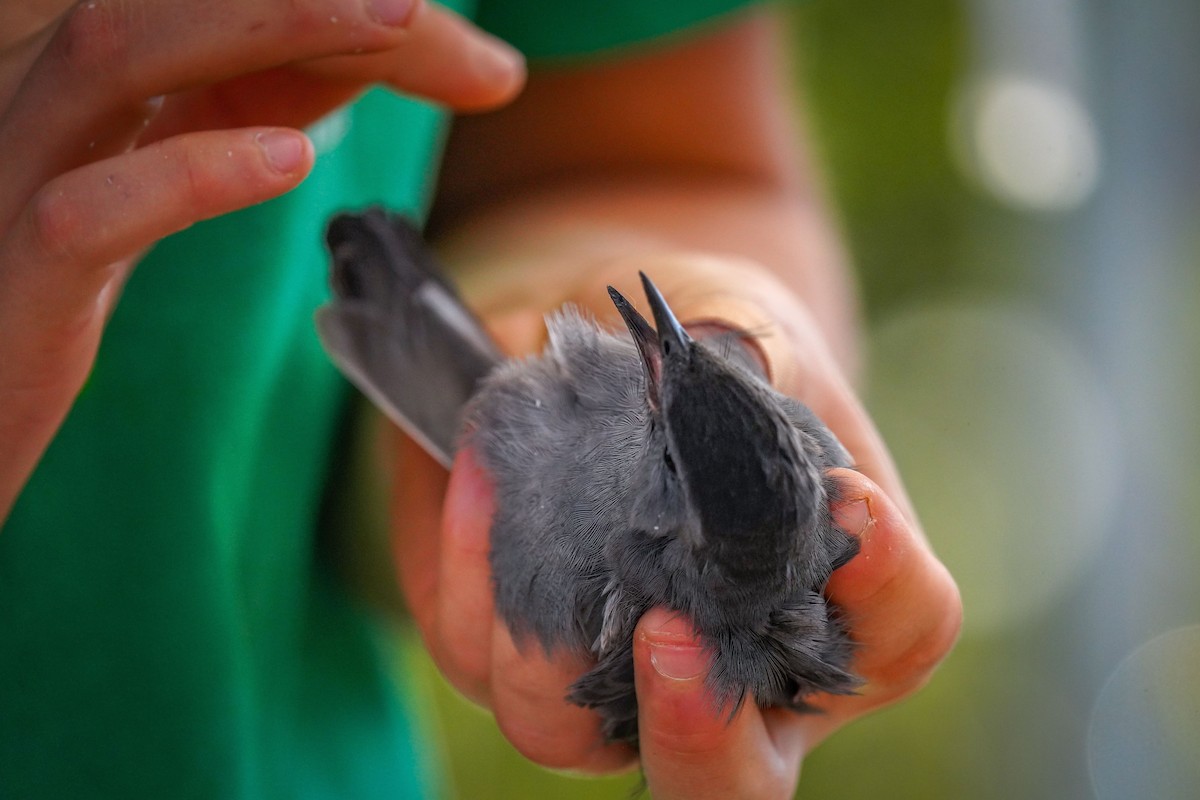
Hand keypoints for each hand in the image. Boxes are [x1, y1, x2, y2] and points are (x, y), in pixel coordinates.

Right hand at [0, 0, 524, 518]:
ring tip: (389, 25)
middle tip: (417, 1)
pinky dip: (192, 171)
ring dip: (260, 23)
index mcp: (96, 72)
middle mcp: (43, 95)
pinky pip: (87, 207)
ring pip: (114, 54)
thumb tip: (388, 54)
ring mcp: (15, 171)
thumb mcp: (178, 163)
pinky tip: (288, 158)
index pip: (211, 1)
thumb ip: (267, 99)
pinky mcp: (17, 272)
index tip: (435, 18)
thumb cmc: (63, 274)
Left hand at [391, 255, 961, 795]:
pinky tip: (480, 474)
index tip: (851, 507)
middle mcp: (725, 675)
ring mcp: (603, 678)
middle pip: (736, 784)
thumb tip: (722, 379)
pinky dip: (468, 566)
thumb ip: (747, 359)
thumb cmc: (704, 343)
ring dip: (541, 638)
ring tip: (530, 496)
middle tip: (672, 640)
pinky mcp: (500, 646)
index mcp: (827, 604)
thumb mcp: (742, 323)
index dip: (887, 590)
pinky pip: (473, 649)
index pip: (896, 637)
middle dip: (703, 736)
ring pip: (566, 737)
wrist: (600, 338)